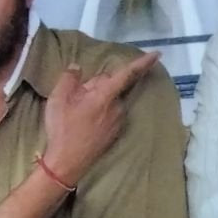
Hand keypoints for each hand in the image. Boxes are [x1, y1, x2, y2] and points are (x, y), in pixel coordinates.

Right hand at [42, 51, 159, 185]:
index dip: (143, 63)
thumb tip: (78, 68)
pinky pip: (110, 115)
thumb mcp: (59, 97)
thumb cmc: (63, 128)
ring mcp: (118, 122)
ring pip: (110, 101)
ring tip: (78, 114)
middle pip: (111, 86)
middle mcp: (118, 108)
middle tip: (76, 98)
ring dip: (98, 101)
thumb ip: (70, 77)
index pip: (127, 74)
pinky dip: (100, 113)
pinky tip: (85, 124)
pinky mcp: (115, 133)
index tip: (158, 54)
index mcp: (106, 96)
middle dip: (96, 86)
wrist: (67, 162)